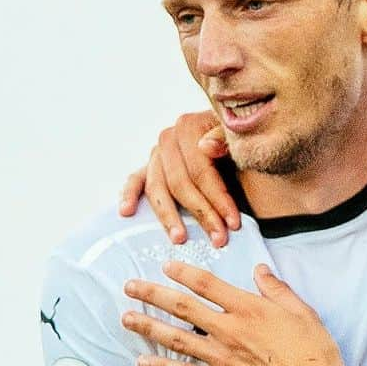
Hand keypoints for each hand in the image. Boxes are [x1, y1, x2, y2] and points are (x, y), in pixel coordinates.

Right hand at [118, 112, 239, 247]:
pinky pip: (135, 180)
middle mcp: (169, 139)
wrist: (231, 138)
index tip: (233, 223)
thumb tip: (205, 147)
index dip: (218, 199)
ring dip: (168, 216)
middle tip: (218, 238)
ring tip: (179, 238)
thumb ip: (224, 138)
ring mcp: (157, 153)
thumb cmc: (237, 142)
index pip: (201, 171)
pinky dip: (129, 195)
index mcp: (189, 127)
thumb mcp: (239, 137)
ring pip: (157, 188)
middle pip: (180, 183)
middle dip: (202, 214)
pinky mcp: (149, 166)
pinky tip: (127, 211)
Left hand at [123, 261, 349, 365]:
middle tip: (130, 286)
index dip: (184, 273)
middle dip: (153, 294)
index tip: (166, 265)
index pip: (208, 285)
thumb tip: (260, 271)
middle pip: (183, 307)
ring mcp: (223, 358)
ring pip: (177, 338)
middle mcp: (230, 331)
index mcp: (249, 309)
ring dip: (148, 327)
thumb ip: (277, 290)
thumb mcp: (303, 312)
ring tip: (126, 318)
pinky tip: (143, 362)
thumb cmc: (314, 355)